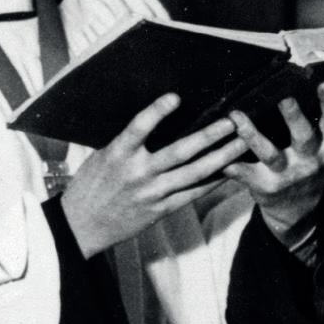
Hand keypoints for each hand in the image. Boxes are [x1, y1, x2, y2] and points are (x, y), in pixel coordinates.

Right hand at [61, 93, 245, 256]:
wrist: (82, 226)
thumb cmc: (91, 185)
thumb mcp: (102, 156)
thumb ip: (127, 142)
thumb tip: (153, 120)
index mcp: (118, 154)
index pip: (138, 127)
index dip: (156, 111)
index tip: (175, 96)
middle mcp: (138, 173)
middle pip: (180, 151)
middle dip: (209, 135)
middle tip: (232, 120)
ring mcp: (152, 193)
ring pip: (194, 173)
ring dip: (221, 157)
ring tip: (241, 142)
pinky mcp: (160, 210)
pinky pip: (193, 194)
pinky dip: (213, 182)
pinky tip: (229, 171)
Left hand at [223, 77, 323, 242]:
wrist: (298, 206)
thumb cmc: (320, 157)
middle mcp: (312, 159)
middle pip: (305, 137)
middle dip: (295, 117)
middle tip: (285, 97)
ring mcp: (287, 173)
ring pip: (270, 154)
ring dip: (253, 135)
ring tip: (237, 115)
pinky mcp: (264, 186)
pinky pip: (246, 175)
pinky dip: (233, 167)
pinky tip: (221, 158)